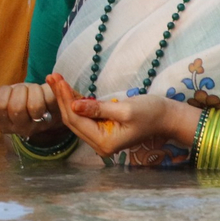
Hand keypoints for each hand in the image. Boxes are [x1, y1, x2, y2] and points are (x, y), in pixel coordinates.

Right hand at [0, 81, 64, 140]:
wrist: (43, 106)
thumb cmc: (20, 98)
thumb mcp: (5, 99)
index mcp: (6, 125)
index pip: (1, 106)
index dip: (4, 92)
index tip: (8, 90)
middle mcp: (23, 129)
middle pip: (17, 107)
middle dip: (19, 90)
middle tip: (22, 89)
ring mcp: (40, 124)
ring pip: (35, 105)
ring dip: (33, 89)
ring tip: (33, 89)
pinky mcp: (56, 114)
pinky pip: (50, 98)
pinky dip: (47, 86)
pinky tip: (44, 86)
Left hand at [47, 73, 187, 159]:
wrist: (167, 117)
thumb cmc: (151, 113)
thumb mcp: (125, 109)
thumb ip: (98, 109)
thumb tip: (74, 105)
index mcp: (104, 143)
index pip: (76, 120)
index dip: (65, 99)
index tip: (58, 80)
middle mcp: (99, 144)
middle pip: (72, 120)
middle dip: (61, 97)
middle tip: (52, 76)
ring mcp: (100, 137)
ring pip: (76, 117)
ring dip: (66, 98)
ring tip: (55, 79)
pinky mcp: (103, 129)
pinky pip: (84, 116)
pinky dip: (75, 102)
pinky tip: (67, 89)